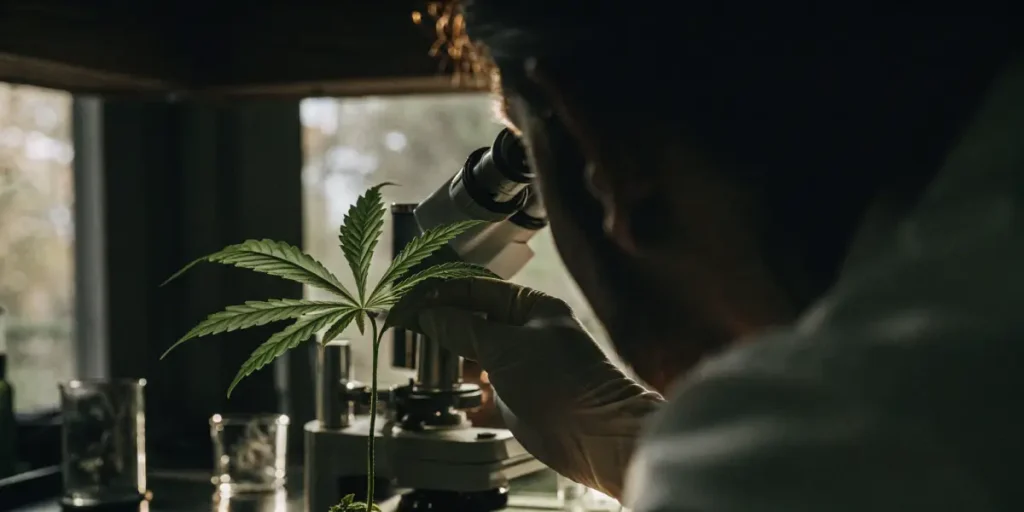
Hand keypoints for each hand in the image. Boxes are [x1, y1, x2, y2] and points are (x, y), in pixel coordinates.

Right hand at [392, 277, 663, 499]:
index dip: (442, 294)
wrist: (594, 436)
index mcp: (531, 308)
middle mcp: (526, 334)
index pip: (477, 290)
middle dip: (444, 327)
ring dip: (453, 362)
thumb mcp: (503, 346)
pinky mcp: (518, 400)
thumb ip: (462, 329)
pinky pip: (483, 393)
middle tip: (411, 330)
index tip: (412, 300)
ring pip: (475, 358)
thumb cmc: (564, 382)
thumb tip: (430, 315)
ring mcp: (522, 367)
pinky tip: (451, 396)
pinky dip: (466, 395)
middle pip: (474, 323)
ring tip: (428, 364)